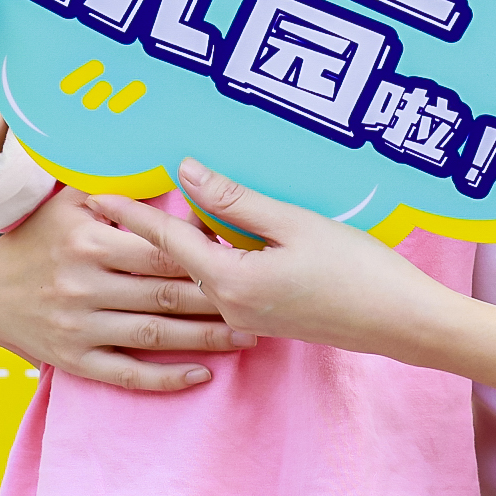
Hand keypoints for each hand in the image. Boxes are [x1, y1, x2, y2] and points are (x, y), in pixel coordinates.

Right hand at [0, 185, 257, 390]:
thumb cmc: (42, 236)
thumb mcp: (71, 201)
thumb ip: (120, 190)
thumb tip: (176, 169)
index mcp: (89, 240)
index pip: (160, 248)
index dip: (205, 252)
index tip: (242, 255)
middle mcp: (84, 284)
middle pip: (164, 293)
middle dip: (216, 299)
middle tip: (261, 301)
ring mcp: (79, 326)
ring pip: (153, 335)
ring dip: (203, 339)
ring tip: (246, 337)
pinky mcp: (74, 360)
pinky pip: (126, 374)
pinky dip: (165, 378)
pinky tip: (202, 375)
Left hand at [86, 161, 457, 359]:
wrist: (401, 322)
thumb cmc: (356, 268)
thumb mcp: (295, 224)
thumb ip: (238, 201)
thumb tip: (186, 174)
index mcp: (230, 281)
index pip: (166, 241)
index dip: (130, 214)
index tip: (95, 195)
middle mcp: (230, 305)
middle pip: (177, 260)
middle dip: (144, 230)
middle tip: (108, 201)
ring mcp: (249, 315)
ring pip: (202, 272)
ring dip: (180, 242)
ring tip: (155, 212)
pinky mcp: (268, 316)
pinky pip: (226, 282)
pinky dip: (212, 256)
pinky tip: (217, 234)